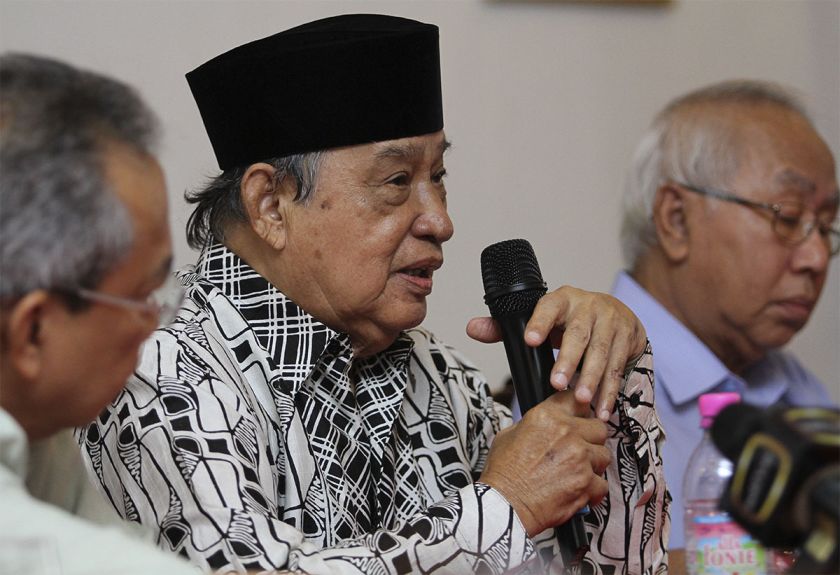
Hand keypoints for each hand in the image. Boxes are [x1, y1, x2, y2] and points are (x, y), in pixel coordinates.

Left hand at [467, 285, 645, 420]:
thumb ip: (505, 327)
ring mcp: (610, 321)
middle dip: (568, 360)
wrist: (617, 314)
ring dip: (592, 379)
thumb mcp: (541, 319)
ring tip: (582, 401)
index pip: (548, 306)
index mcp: (561, 300)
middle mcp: (588, 307)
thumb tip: (472, 328)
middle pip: (578, 334)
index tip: (529, 340)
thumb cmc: (570, 320)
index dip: (540, 322)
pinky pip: (617, 367)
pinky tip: (602, 409)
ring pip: (600, 352)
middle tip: (557, 384)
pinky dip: (610, 391)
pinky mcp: (627, 337)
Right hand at [479, 390, 609, 536]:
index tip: (579, 418)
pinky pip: (603, 484)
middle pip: (599, 428)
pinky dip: (593, 490)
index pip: (576, 399)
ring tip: (578, 472)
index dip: (579, 410)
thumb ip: (531, 424)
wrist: (504, 505)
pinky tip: (580, 491)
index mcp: (547, 417)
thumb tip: (543, 424)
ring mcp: (580, 458)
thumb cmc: (502, 474)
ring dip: (594, 464)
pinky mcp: (587, 483)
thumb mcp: (508, 435)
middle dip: (591, 438)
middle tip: (581, 449)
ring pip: (604, 456)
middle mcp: (567, 433)